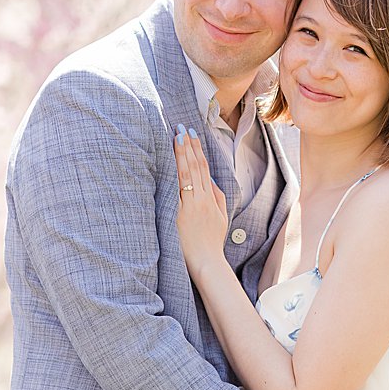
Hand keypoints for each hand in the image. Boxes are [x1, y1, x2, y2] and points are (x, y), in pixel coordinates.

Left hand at [174, 127, 228, 271]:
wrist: (206, 262)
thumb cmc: (212, 241)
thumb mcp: (221, 216)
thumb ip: (217, 195)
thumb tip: (208, 178)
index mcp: (210, 198)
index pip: (203, 168)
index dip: (197, 150)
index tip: (191, 134)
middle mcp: (200, 199)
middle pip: (194, 167)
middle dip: (187, 146)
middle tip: (181, 128)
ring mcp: (189, 207)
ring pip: (185, 175)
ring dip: (180, 155)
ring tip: (176, 138)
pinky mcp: (179, 215)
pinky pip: (175, 192)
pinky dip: (171, 176)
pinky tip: (167, 163)